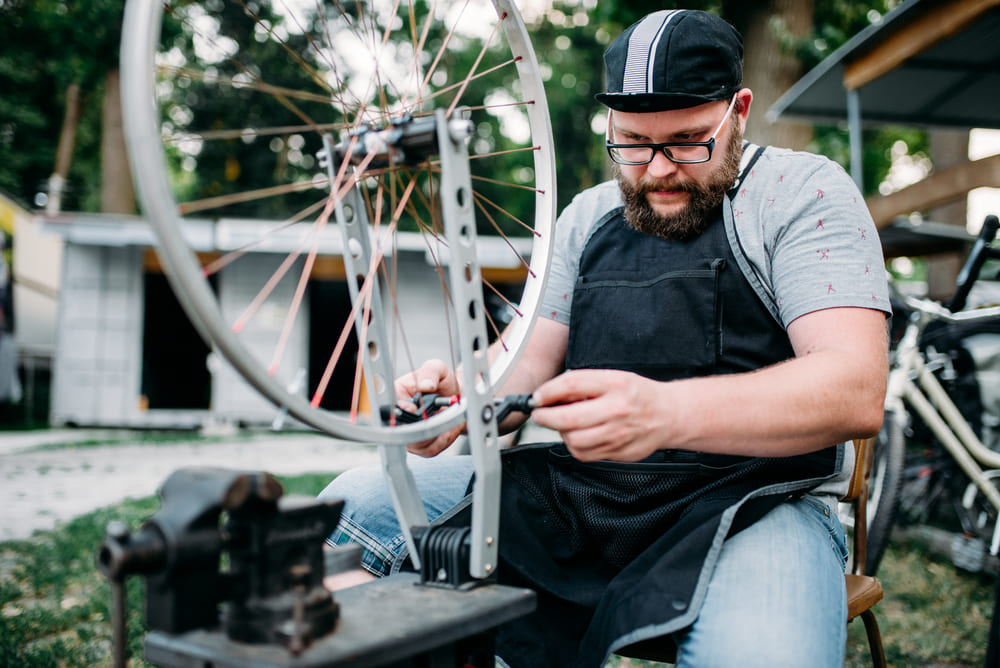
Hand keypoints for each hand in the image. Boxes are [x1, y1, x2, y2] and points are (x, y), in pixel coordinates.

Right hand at [394, 359, 465, 456]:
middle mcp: (398, 417)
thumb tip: (425, 385)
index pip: (389, 409)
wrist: (458, 396)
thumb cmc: (443, 381)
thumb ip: (430, 372)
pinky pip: (429, 450)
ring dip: (436, 432)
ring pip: (417, 443)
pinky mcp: (420, 446)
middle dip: (423, 425)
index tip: (414, 408)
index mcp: (396, 395)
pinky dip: (443, 440)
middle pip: (401, 431)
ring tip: (446, 418)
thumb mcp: (437, 369)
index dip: (400, 412)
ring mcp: (408, 432)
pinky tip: (449, 427)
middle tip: (438, 416)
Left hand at [530, 369, 668, 461]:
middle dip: (545, 417)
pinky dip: (574, 446)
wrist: (668, 415)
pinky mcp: (618, 452)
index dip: (548, 392)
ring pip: (573, 440)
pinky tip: (578, 436)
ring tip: (563, 424)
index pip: (571, 385)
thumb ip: (583, 384)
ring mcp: (618, 433)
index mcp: (615, 384)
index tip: (538, 396)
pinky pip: (584, 454)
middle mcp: (617, 409)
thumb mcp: (613, 378)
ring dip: (560, 433)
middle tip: (539, 414)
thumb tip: (549, 394)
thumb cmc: (638, 394)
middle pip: (568, 417)